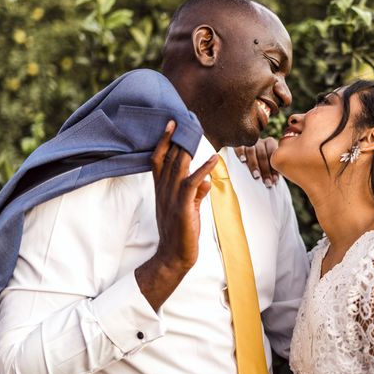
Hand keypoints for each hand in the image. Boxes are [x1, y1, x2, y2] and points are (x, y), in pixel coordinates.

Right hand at [135, 120, 215, 309]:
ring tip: (196, 129)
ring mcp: (171, 198)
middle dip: (179, 136)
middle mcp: (164, 190)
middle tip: (187, 117)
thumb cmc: (181, 232)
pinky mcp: (183, 207)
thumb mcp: (188, 208)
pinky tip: (213, 159)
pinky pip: (192, 183)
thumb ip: (196, 193)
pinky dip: (203, 170)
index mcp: (162, 188)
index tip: (171, 123)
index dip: (165, 140)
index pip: (159, 159)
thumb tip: (206, 181)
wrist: (173, 256)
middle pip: (170, 157)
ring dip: (188, 147)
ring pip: (179, 166)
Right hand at [234, 137, 278, 186]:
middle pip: (262, 155)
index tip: (274, 181)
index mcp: (269, 143)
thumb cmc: (260, 162)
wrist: (243, 154)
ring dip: (254, 165)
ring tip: (256, 176)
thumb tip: (274, 181)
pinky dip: (241, 153)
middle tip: (267, 183)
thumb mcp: (268, 163)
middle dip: (265, 170)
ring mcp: (248, 142)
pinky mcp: (238, 144)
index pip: (273, 154)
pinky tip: (242, 160)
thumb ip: (272, 168)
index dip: (274, 168)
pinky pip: (239, 147)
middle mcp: (259, 141)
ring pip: (251, 152)